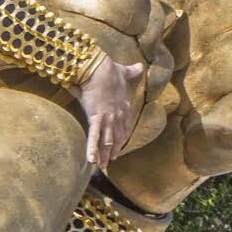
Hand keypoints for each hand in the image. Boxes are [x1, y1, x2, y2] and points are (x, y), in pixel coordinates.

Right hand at [77, 58, 144, 173]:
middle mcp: (118, 115)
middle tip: (111, 161)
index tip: (120, 146)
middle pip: (117, 137)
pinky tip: (91, 160)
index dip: (123, 138)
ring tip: (102, 166)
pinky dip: (93, 149)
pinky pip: (94, 136)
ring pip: (107, 141)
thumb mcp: (123, 71)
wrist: (99, 69)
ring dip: (105, 154)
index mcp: (124, 106)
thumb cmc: (110, 69)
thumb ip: (132, 71)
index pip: (126, 127)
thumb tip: (140, 66)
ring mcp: (108, 118)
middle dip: (114, 150)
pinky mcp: (96, 117)